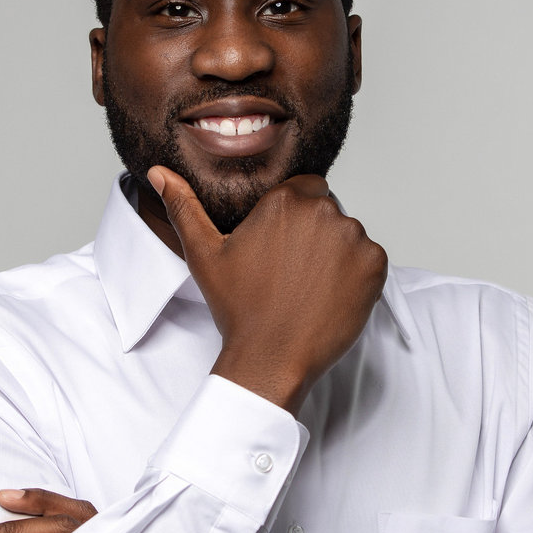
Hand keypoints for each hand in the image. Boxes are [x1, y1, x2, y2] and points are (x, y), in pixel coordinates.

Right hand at [148, 166, 387, 414]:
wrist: (271, 359)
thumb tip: (158, 173)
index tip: (281, 248)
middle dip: (314, 235)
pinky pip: (370, 259)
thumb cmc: (239, 309)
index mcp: (284, 201)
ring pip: (348, 235)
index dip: (293, 218)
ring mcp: (353, 238)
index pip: (304, 189)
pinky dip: (357, 275)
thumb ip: (184, 206)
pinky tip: (330, 295)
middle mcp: (323, 211)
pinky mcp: (374, 265)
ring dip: (336, 253)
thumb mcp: (204, 255)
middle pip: (327, 211)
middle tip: (292, 272)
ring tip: (309, 286)